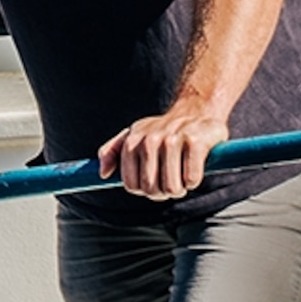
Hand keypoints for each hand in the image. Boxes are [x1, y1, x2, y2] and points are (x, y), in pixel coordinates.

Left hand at [98, 108, 228, 202]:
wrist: (198, 109)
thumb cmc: (164, 129)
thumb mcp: (134, 135)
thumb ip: (113, 152)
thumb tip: (102, 173)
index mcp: (132, 141)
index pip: (131, 184)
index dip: (144, 190)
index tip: (154, 181)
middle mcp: (150, 139)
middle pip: (151, 189)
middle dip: (163, 192)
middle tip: (171, 179)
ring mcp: (172, 140)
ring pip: (172, 188)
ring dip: (180, 188)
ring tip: (182, 174)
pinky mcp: (195, 142)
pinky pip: (191, 179)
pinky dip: (194, 180)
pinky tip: (195, 166)